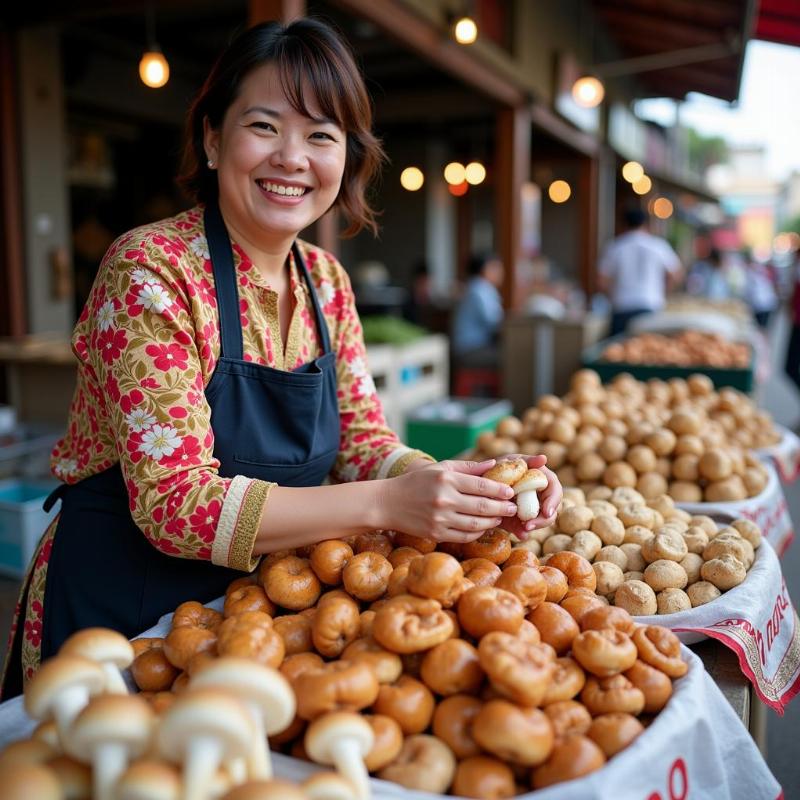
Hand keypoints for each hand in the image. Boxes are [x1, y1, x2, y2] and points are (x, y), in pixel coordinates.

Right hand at [381, 458, 517, 543]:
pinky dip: (477, 532)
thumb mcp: (440, 469)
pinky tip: (483, 527)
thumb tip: (494, 464)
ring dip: (492, 522)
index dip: (500, 490)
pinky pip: (464, 536)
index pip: (481, 485)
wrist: (388, 503)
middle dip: (502, 508)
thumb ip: (468, 468)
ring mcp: (440, 519)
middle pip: (482, 506)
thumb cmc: (416, 482)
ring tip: (500, 517)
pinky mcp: (436, 534)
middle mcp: (444, 499)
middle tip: (513, 508)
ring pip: (476, 524)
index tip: (511, 492)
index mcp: (446, 480)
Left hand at [490, 454, 561, 541]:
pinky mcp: (521, 520)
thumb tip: (544, 458)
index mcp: (543, 481)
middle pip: (551, 511)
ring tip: (523, 530)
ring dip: (534, 526)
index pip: (555, 491)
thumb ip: (529, 460)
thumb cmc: (502, 466)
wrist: (484, 482)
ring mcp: (532, 509)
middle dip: (543, 520)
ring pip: (540, 522)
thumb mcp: (513, 460)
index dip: (553, 502)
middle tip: (529, 526)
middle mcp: (541, 496)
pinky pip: (525, 529)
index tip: (547, 512)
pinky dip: (523, 532)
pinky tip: (520, 535)